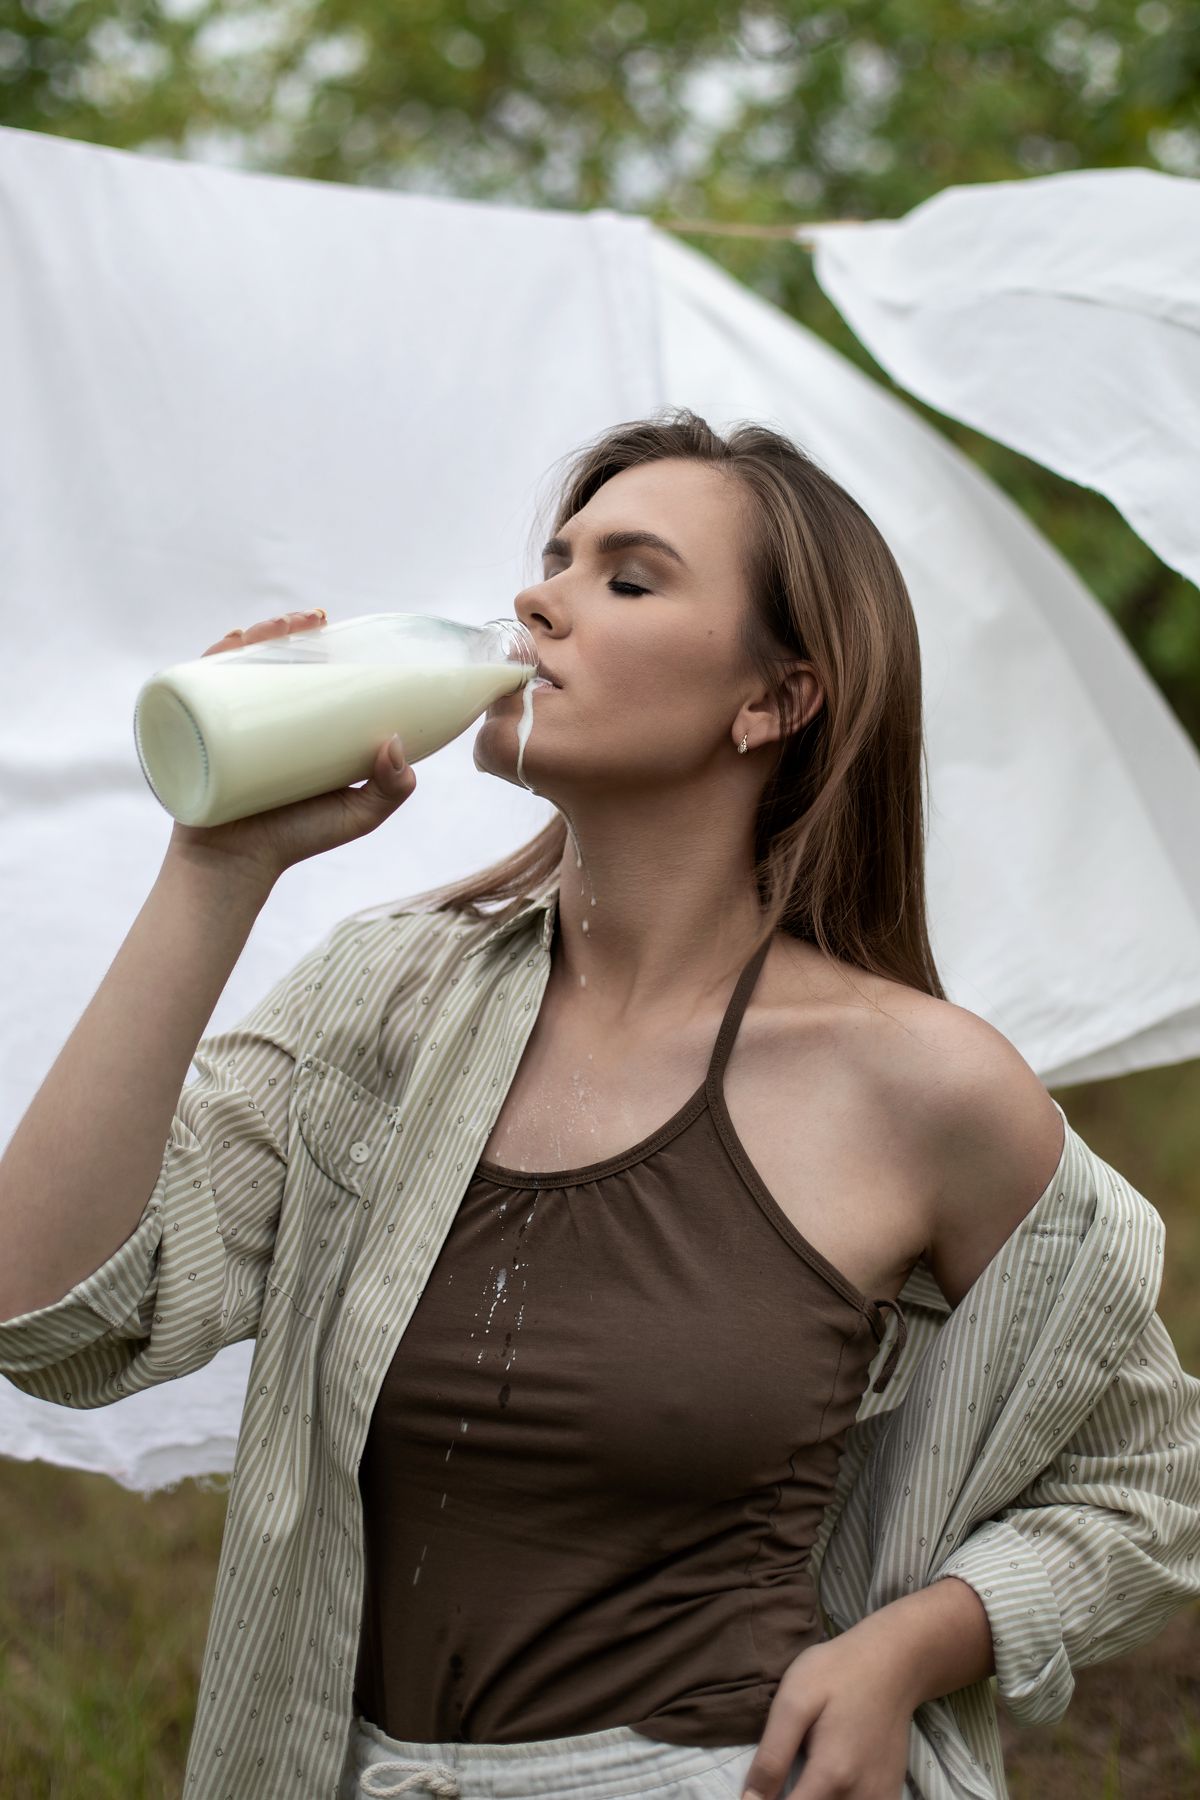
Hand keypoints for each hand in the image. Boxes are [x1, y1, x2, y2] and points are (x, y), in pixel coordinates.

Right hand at [166, 610, 415, 886]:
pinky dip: (207, 661)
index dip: (314, 643)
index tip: (332, 625)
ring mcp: (224, 725)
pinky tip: (230, 642)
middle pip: (267, 661)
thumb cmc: (296, 840)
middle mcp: (256, 720)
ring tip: (274, 628)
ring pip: (234, 668)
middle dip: (285, 630)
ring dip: (253, 637)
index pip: (300, 673)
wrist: (235, 868)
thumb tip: (397, 742)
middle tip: (313, 620)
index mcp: (293, 728)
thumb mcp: (357, 814)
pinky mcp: (196, 736)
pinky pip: (195, 690)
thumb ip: (390, 788)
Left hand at [738, 1631, 914, 1799]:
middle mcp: (860, 1797)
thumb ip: (772, 1756)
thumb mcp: (794, 1700)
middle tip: (783, 1775)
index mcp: (831, 1776)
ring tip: (802, 1777)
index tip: (757, 1794)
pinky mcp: (889, 1794)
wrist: (892, 1662)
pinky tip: (828, 1786)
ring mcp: (880, 1799)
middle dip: (794, 1799)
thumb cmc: (838, 1672)